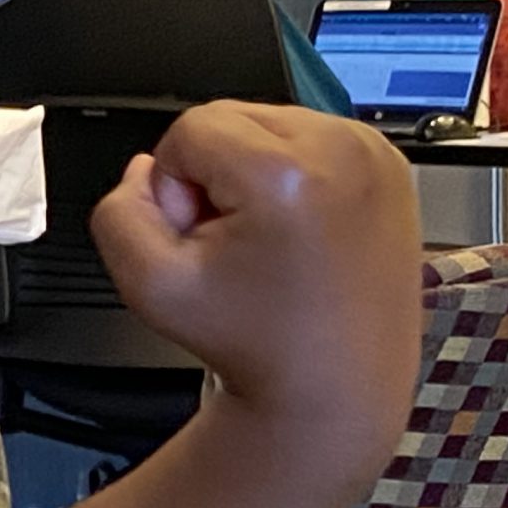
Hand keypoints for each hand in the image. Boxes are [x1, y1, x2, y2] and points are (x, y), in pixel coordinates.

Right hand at [92, 103, 421, 474]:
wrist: (335, 389)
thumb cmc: (257, 345)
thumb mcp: (147, 285)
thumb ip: (118, 212)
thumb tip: (147, 167)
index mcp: (287, 175)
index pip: (190, 128)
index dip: (175, 187)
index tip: (203, 242)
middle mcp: (343, 151)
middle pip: (231, 117)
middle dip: (214, 174)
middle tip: (233, 245)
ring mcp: (375, 156)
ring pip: (269, 124)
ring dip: (251, 172)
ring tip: (268, 241)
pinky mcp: (389, 166)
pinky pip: (310, 140)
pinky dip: (292, 175)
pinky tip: (297, 232)